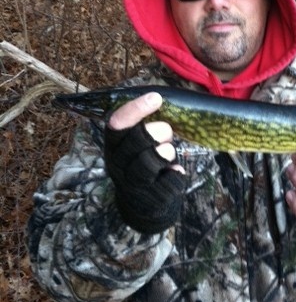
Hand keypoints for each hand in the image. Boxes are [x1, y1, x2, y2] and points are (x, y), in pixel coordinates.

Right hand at [105, 92, 186, 233]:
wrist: (143, 204)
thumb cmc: (142, 162)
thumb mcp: (137, 143)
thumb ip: (143, 126)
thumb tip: (160, 101)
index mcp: (113, 145)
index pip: (117, 123)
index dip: (136, 109)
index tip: (156, 97)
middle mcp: (118, 164)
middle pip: (136, 141)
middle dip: (158, 131)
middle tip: (168, 130)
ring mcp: (131, 183)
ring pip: (150, 162)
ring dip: (166, 152)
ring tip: (169, 152)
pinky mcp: (150, 198)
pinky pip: (170, 179)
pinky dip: (176, 172)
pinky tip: (174, 171)